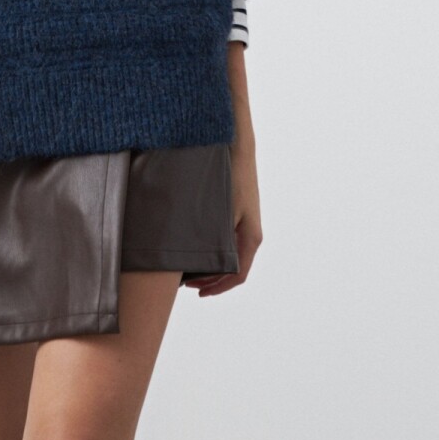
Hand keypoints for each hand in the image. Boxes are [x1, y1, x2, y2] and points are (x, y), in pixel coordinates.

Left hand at [182, 140, 262, 297]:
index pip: (237, 275)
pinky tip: (197, 248)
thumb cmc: (229, 176)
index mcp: (250, 238)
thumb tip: (201, 261)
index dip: (218, 288)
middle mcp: (251, 234)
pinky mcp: (239, 215)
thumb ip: (215, 237)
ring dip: (212, 266)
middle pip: (234, 269)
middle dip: (211, 280)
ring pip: (231, 256)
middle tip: (187, 283)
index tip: (199, 291)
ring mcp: (246, 224)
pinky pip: (228, 242)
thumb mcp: (221, 210)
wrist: (238, 148)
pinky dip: (215, 251)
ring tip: (189, 270)